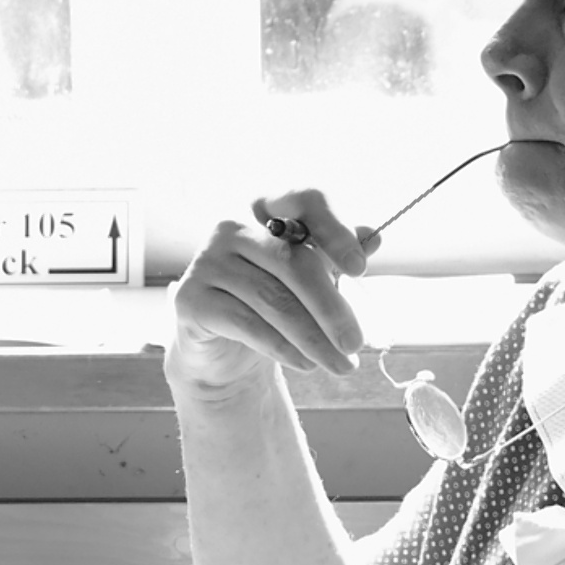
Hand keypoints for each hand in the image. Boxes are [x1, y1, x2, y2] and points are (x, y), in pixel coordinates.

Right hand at [166, 189, 381, 395]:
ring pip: (273, 300)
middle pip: (293, 261)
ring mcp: (207, 260)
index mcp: (267, 205)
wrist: (221, 340)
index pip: (306, 200)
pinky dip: (283, 348)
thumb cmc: (272, 295)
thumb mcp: (310, 273)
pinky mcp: (191, 298)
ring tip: (341, 364)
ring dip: (314, 339)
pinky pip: (248, 325)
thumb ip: (336, 254)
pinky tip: (306, 364)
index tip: (361, 267)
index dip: (336, 230)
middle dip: (331, 307)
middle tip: (357, 343)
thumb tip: (373, 237)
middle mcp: (231, 224)